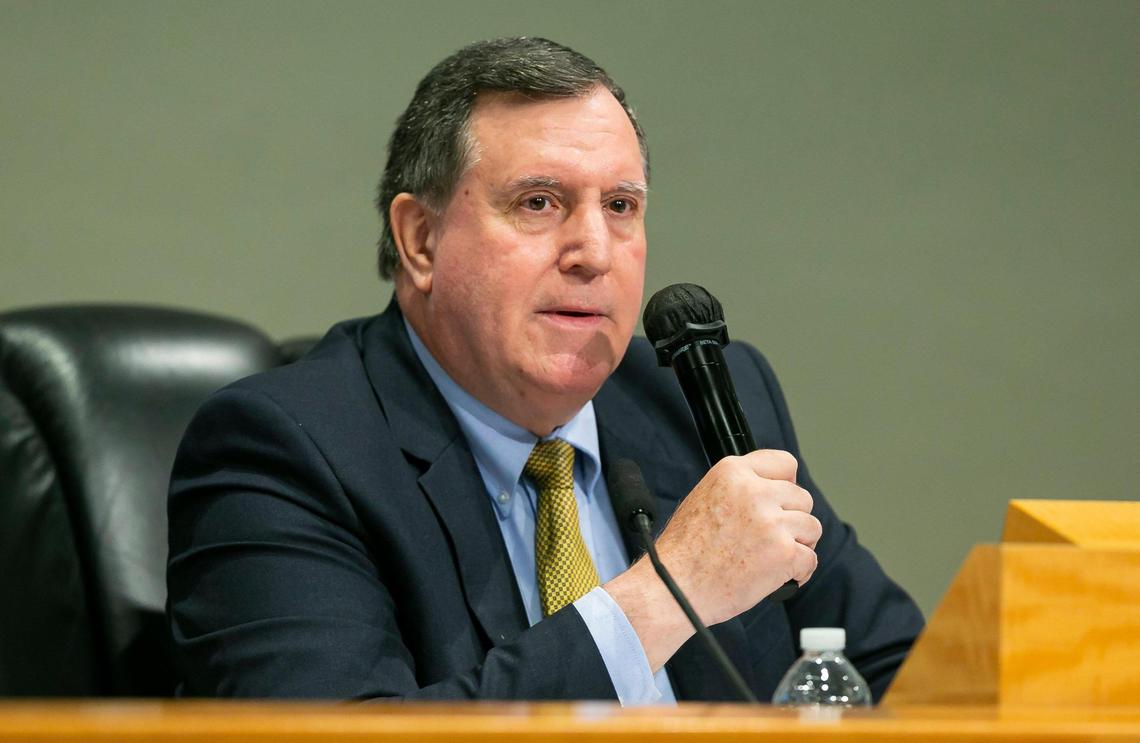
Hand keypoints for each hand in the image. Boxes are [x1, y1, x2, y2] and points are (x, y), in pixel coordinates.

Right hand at [605, 450, 821, 669]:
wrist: (675, 587)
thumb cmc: (684, 551)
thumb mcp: (703, 497)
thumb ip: (738, 487)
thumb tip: (771, 490)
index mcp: (733, 472)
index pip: (784, 463)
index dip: (785, 485)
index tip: (780, 501)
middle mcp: (755, 492)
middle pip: (802, 498)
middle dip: (792, 519)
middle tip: (772, 537)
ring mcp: (772, 522)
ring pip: (812, 527)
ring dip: (798, 544)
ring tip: (774, 557)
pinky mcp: (783, 553)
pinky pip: (811, 558)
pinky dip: (800, 571)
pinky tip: (780, 576)